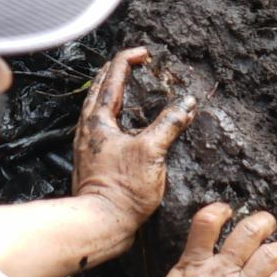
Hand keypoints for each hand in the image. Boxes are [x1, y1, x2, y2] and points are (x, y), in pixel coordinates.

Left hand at [68, 48, 190, 232]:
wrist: (101, 222)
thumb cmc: (122, 189)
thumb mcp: (152, 151)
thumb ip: (169, 123)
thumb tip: (187, 103)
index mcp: (99, 118)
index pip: (112, 76)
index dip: (129, 60)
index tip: (146, 54)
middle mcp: (89, 127)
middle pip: (100, 87)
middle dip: (118, 71)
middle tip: (136, 63)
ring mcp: (89, 143)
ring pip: (99, 106)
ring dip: (114, 91)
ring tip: (130, 87)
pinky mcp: (94, 159)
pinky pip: (103, 125)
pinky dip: (116, 114)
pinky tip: (128, 124)